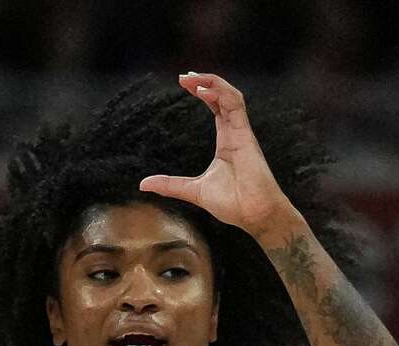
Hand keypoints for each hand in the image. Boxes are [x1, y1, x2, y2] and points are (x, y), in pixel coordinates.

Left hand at [139, 73, 301, 243]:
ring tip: (192, 78)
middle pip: (222, 96)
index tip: (184, 83)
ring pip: (231, 96)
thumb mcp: (193, 190)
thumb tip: (143, 184)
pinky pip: (236, 106)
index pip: (216, 107)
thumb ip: (170, 184)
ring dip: (212, 82)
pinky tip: (204, 90)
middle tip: (183, 76)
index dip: (203, 92)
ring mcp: (242, 133)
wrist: (254, 215)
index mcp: (226, 141)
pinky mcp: (246, 136)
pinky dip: (221, 94)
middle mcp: (235, 132)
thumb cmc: (233, 204)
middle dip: (205, 81)